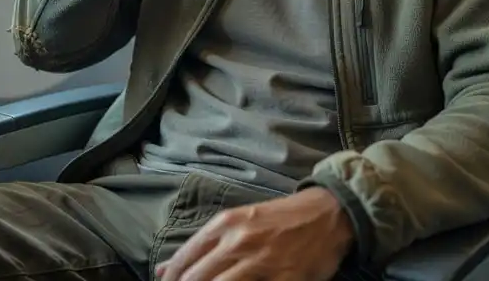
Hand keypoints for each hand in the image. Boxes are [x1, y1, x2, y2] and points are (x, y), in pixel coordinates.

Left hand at [156, 187, 354, 280]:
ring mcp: (260, 262)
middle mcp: (237, 241)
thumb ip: (202, 245)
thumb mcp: (237, 222)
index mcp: (224, 225)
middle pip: (196, 279)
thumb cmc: (279, 219)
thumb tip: (162, 268)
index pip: (183, 262)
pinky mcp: (282, 279)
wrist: (326, 214)